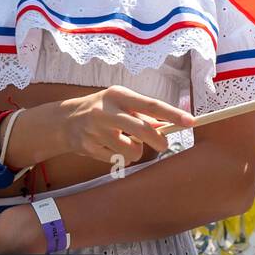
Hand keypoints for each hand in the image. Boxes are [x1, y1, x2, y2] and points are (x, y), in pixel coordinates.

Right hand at [57, 85, 197, 166]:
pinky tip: (109, 147)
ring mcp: (96, 130)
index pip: (150, 105)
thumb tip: (167, 125)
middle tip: (163, 144)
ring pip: (131, 151)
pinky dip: (119, 157)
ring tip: (125, 143)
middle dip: (158, 141)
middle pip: (143, 130)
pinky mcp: (89, 147)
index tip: (191, 121)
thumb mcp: (119, 103)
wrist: (64, 121)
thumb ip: (142, 114)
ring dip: (135, 151)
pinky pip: (116, 160)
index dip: (172, 114)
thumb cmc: (101, 110)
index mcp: (118, 95)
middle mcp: (106, 111)